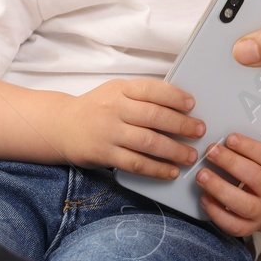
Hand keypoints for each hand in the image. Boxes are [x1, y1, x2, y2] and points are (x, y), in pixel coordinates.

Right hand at [63, 78, 205, 179]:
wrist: (61, 126)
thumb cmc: (97, 108)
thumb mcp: (115, 92)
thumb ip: (141, 97)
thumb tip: (179, 106)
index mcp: (120, 89)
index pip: (152, 90)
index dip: (175, 97)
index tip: (192, 105)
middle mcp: (114, 108)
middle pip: (154, 116)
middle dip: (182, 125)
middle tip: (199, 132)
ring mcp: (109, 132)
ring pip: (148, 142)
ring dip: (174, 150)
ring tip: (190, 155)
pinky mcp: (104, 154)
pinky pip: (136, 163)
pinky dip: (157, 169)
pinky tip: (171, 171)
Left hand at [195, 133, 260, 236]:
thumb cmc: (254, 172)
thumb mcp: (256, 159)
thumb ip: (241, 150)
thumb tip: (218, 142)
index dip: (249, 147)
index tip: (230, 138)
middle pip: (257, 178)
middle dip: (231, 163)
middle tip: (211, 152)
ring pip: (245, 204)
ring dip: (220, 188)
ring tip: (202, 175)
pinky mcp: (248, 227)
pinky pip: (233, 225)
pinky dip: (216, 212)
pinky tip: (204, 197)